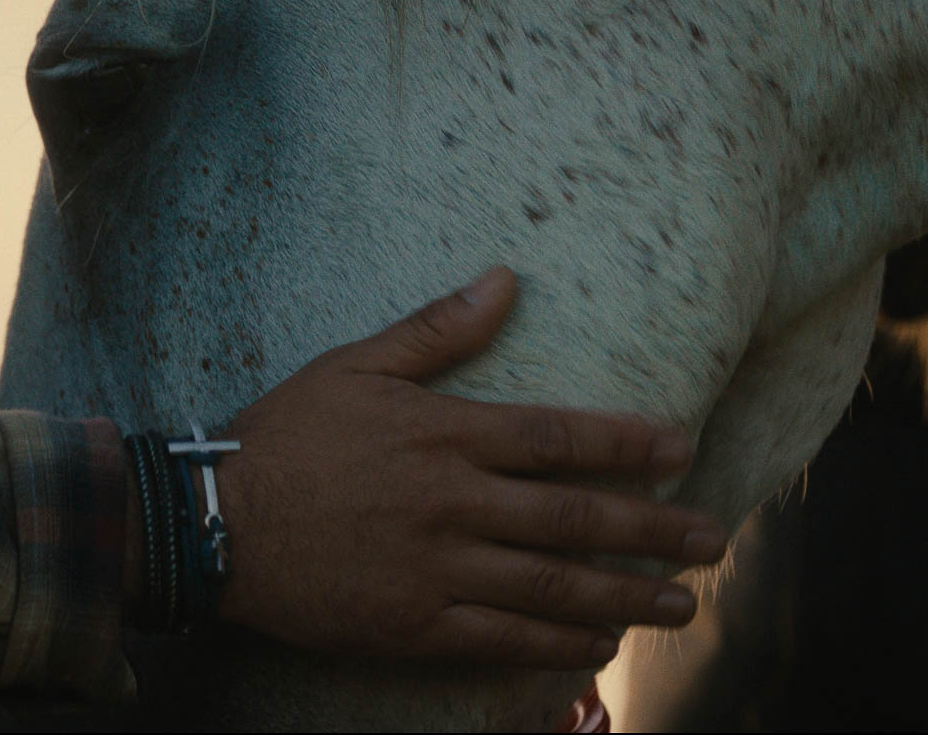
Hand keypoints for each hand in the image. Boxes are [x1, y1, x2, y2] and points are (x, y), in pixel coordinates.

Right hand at [210, 266, 725, 669]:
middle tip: (714, 539)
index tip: (681, 451)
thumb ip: (437, 330)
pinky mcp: (411, 625)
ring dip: (624, 596)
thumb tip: (505, 281)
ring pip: (549, 586)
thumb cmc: (284, 435)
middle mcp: (453, 504)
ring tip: (681, 603)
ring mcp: (435, 570)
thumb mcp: (355, 364)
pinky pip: (499, 641)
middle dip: (652, 530)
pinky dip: (554, 645)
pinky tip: (597, 646)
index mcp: (444, 434)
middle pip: (573, 518)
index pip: (556, 438)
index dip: (626, 445)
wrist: (213, 522)